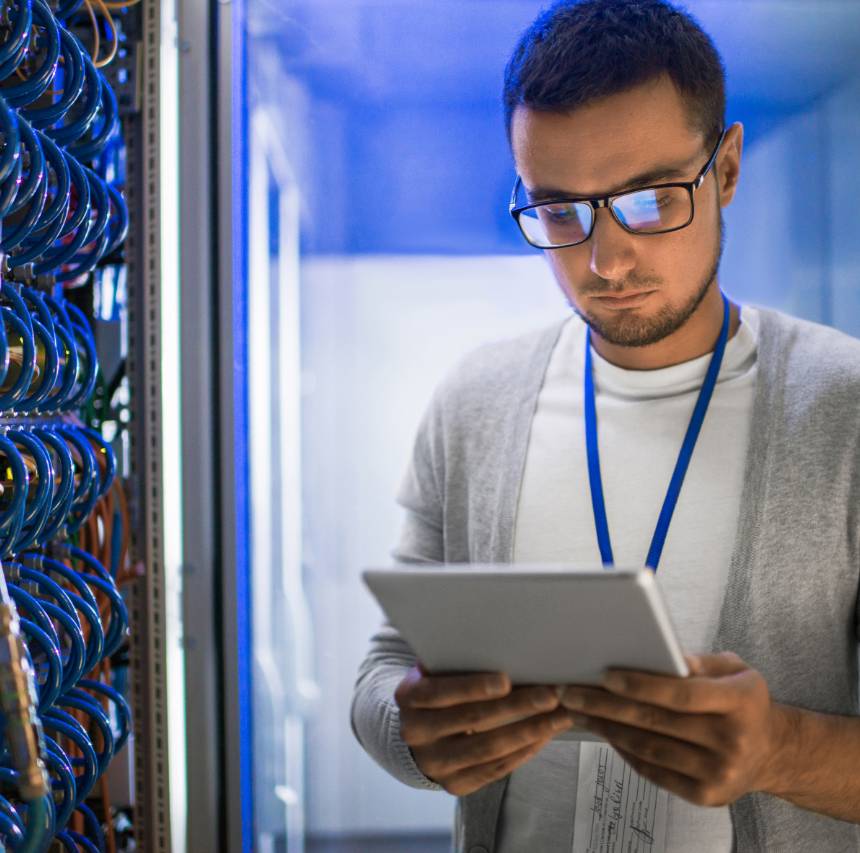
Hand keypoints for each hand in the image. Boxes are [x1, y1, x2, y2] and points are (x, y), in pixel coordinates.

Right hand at [394, 665, 575, 795]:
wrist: (417, 731)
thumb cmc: (437, 686)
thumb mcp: (435, 669)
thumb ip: (456, 659)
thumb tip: (503, 643)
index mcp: (408, 697)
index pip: (440, 692)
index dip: (473, 687)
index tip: (507, 680)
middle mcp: (416, 733)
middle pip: (472, 721)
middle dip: (516, 707)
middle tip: (550, 695)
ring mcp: (435, 764)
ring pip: (489, 749)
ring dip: (529, 731)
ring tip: (559, 716)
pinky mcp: (455, 785)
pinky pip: (495, 769)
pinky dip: (523, 751)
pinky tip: (544, 735)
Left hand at [559, 651, 789, 806]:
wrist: (772, 751)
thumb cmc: (742, 700)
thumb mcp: (734, 670)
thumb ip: (699, 661)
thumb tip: (659, 650)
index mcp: (740, 702)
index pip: (681, 693)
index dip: (640, 685)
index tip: (604, 675)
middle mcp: (732, 740)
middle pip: (657, 721)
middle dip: (607, 705)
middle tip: (571, 692)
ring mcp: (719, 773)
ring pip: (649, 748)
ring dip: (607, 728)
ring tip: (578, 711)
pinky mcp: (706, 796)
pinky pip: (653, 771)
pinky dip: (624, 751)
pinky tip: (604, 733)